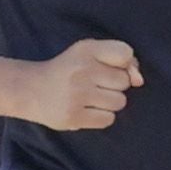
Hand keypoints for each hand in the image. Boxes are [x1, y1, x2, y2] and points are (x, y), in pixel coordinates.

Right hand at [20, 39, 143, 132]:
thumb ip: (120, 59)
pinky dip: (101, 117)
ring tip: (90, 97)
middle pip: (124, 82)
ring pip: (119, 102)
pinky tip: (86, 109)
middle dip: (114, 85)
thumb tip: (139, 80)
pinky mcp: (73, 117)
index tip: (108, 67)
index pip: (125, 53)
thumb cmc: (69, 70)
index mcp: (86, 50)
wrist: (31, 90)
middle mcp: (81, 70)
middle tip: (94, 84)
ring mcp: (77, 95)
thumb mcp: (89, 53)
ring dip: (109, 102)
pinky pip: (108, 119)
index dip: (124, 64)